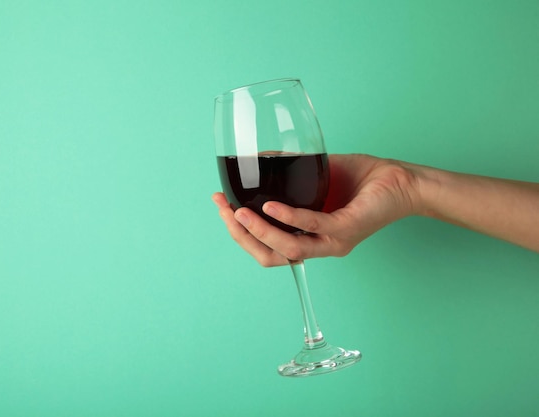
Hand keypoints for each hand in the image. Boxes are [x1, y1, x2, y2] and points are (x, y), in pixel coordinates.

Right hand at [213, 154, 421, 265]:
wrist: (402, 180)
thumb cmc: (362, 179)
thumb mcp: (316, 176)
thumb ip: (290, 173)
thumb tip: (260, 158)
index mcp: (308, 236)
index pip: (266, 247)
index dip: (240, 233)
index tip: (221, 207)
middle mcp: (319, 245)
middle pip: (269, 255)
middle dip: (240, 235)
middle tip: (223, 209)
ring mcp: (333, 240)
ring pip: (287, 248)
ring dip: (258, 231)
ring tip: (237, 213)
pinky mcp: (347, 228)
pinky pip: (312, 226)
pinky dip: (288, 217)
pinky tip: (270, 206)